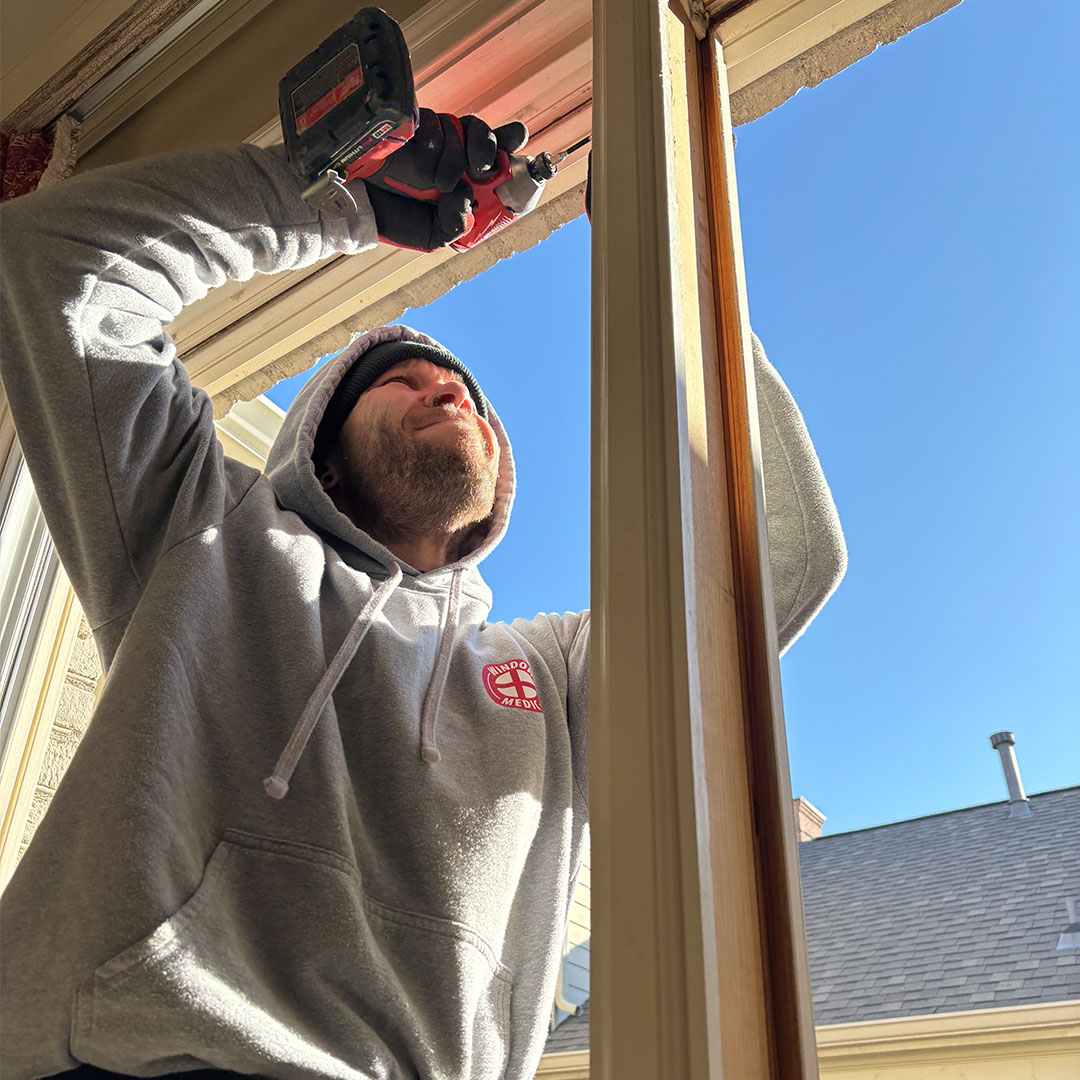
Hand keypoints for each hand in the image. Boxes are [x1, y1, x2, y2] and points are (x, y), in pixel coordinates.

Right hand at [360, 107, 528, 250]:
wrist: (357, 205)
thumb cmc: (396, 219)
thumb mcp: (432, 234)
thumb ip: (455, 224)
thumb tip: (466, 200)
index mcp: (466, 179)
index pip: (497, 155)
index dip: (510, 143)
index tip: (517, 138)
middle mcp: (454, 154)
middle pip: (484, 132)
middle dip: (488, 147)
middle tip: (480, 169)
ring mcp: (433, 136)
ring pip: (459, 128)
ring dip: (451, 158)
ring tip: (433, 183)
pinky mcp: (411, 124)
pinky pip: (432, 122)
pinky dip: (429, 145)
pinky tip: (414, 164)